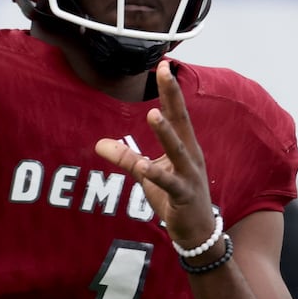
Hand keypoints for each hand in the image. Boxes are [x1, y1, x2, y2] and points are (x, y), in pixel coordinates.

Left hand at [94, 61, 216, 249]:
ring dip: (165, 133)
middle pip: (181, 121)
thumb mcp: (148, 175)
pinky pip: (169, 184)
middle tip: (164, 71)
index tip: (163, 65)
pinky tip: (145, 167)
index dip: (169, 90)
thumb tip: (99, 144)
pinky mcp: (184, 195)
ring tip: (153, 114)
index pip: (176, 113)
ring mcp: (190, 175)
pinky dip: (157, 175)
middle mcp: (190, 156)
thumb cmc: (175, 199)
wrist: (198, 233)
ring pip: (178, 150)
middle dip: (173, 96)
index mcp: (184, 147)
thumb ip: (127, 158)